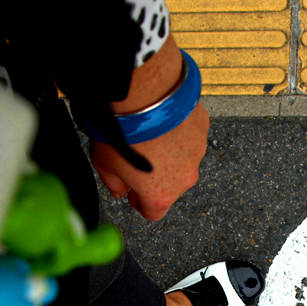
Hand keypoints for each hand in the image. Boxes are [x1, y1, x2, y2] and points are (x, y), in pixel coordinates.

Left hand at [90, 101, 208, 220]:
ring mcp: (198, 152)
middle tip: (137, 156)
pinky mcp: (203, 128)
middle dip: (157, 175)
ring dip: (170, 152)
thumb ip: (114, 183)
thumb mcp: (104, 163)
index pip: (154, 212)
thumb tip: (119, 190)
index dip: (140, 203)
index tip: (133, 192)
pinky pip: (190, 135)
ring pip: (183, 160)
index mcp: (160, 195)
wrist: (143, 93)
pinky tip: (161, 119)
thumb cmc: (123, 130)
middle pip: (171, 185)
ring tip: (150, 134)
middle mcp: (185, 178)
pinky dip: (178, 131)